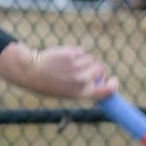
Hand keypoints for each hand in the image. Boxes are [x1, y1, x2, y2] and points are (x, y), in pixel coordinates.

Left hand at [0, 43, 119, 101]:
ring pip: (90, 59)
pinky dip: (76, 53)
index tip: (114, 80)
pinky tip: (64, 58)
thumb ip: (85, 87)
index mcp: (82, 93)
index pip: (107, 90)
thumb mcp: (68, 92)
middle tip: (82, 70)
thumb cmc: (50, 84)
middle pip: (101, 68)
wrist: (32, 71)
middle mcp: (81, 81)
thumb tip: (102, 80)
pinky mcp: (72, 55)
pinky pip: (82, 51)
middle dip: (95, 67)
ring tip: (68, 65)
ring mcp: (77, 67)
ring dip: (83, 60)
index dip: (113, 84)